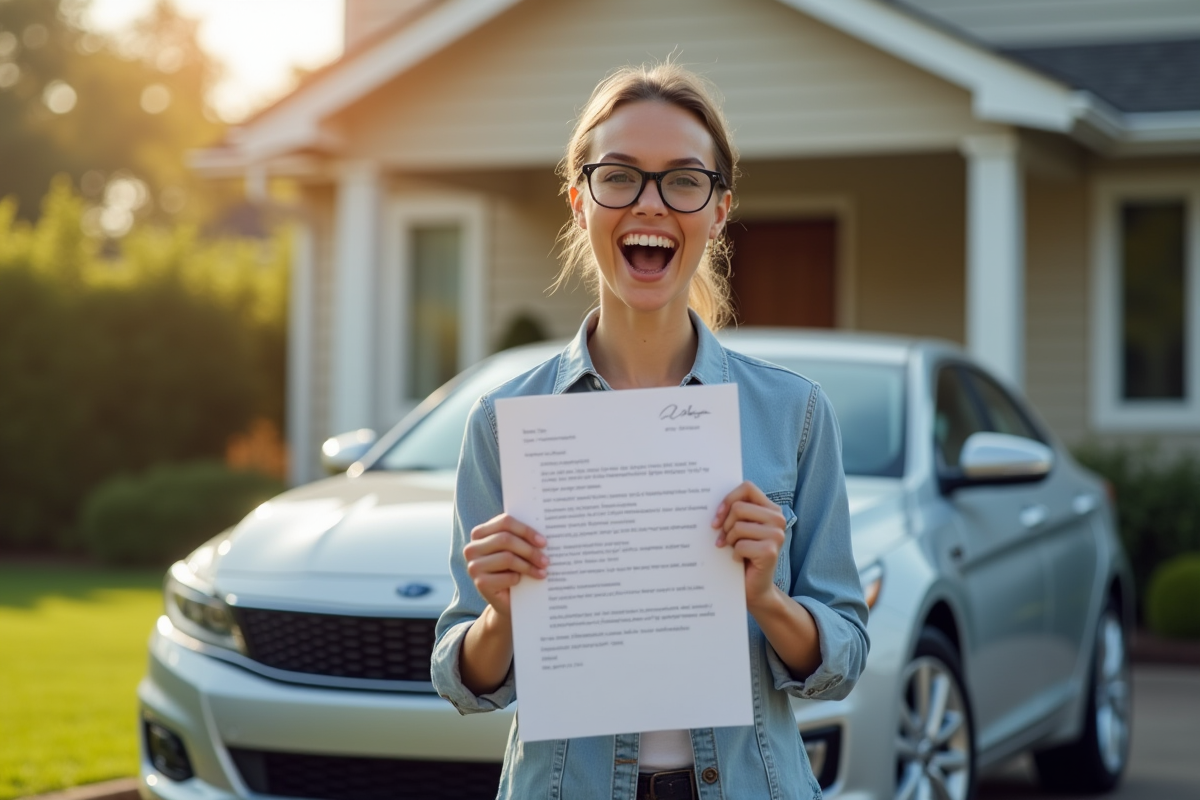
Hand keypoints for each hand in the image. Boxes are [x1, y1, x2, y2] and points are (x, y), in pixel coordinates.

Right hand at [463, 513, 547, 617]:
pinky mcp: (480, 583)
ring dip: (528, 566)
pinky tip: (523, 583)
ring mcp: (474, 566)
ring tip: (542, 571)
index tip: (543, 541)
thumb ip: (522, 538)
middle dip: (529, 550)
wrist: (507, 600)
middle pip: (505, 539)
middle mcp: (472, 548)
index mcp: (480, 533)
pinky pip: (507, 576)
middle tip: (546, 560)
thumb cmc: (514, 569)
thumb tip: (542, 534)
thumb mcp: (516, 550)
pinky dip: (519, 579)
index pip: (505, 522)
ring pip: (507, 558)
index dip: (526, 530)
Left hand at [712, 482, 786, 608]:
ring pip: (737, 526)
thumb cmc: (743, 553)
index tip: (717, 517)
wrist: (754, 587)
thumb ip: (734, 511)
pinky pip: (740, 545)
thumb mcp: (739, 527)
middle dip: (725, 525)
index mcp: (771, 509)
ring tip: (734, 549)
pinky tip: (740, 560)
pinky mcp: (770, 551)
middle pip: (739, 508)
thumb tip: (707, 499)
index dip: (728, 499)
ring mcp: (777, 535)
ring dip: (730, 541)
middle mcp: (778, 519)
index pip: (747, 488)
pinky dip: (734, 554)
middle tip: (724, 539)